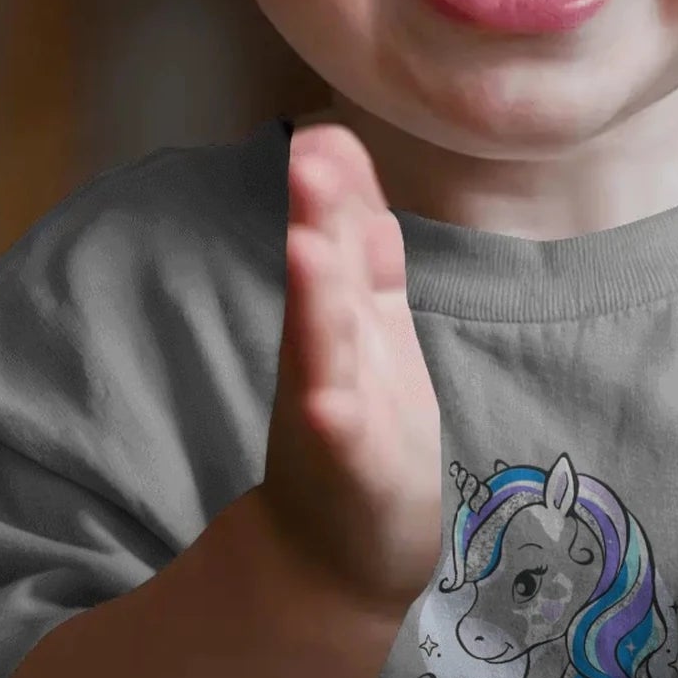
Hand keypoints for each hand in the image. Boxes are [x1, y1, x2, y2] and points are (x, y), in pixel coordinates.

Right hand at [258, 122, 443, 620]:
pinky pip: (338, 437)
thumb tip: (335, 143)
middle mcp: (329, 351)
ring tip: (311, 248)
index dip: (337, 185)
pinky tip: (327, 400)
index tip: (323, 125)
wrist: (341, 552)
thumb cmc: (362, 424)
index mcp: (346, 312)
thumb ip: (358, 237)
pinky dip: (332, 414)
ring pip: (323, 347)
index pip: (344, 235)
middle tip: (309, 152)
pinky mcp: (347, 467)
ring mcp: (333, 408)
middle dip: (319, 216)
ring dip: (317, 299)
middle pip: (324, 276)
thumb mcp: (368, 317)